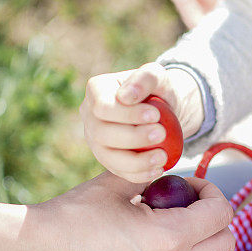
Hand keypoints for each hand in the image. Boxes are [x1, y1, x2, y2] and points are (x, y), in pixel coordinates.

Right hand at [0, 173, 234, 250]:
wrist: (37, 250)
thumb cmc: (74, 212)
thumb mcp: (118, 183)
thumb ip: (153, 173)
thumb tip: (173, 169)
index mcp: (168, 239)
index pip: (220, 215)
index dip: (211, 191)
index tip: (189, 180)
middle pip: (224, 244)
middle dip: (215, 216)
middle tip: (188, 197)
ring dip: (200, 234)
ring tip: (169, 211)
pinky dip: (181, 247)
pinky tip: (151, 228)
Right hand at [81, 63, 203, 182]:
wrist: (162, 112)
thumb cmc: (158, 90)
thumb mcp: (157, 76)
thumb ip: (145, 78)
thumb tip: (125, 97)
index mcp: (96, 91)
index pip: (103, 107)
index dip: (127, 114)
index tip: (156, 115)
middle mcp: (89, 116)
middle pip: (102, 133)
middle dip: (133, 137)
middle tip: (161, 134)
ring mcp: (96, 141)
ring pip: (108, 157)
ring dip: (136, 161)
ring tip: (162, 157)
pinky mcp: (108, 160)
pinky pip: (119, 172)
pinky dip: (138, 174)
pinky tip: (158, 170)